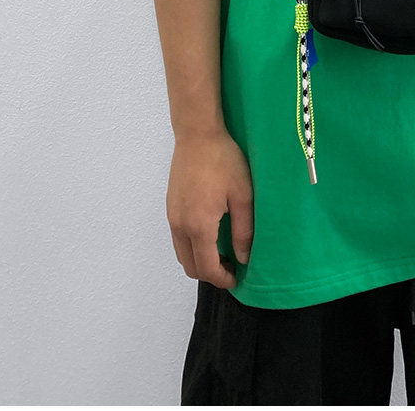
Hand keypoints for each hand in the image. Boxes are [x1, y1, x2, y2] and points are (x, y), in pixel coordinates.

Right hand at [166, 128, 253, 288]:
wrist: (198, 134)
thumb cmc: (224, 161)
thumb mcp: (243, 195)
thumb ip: (243, 230)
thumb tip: (244, 258)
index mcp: (199, 226)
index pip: (207, 268)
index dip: (222, 279)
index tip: (237, 278)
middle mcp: (179, 225)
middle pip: (190, 266)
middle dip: (210, 274)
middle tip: (232, 266)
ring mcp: (171, 216)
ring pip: (181, 253)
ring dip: (199, 260)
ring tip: (223, 252)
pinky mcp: (170, 206)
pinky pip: (178, 238)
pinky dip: (192, 246)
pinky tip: (211, 233)